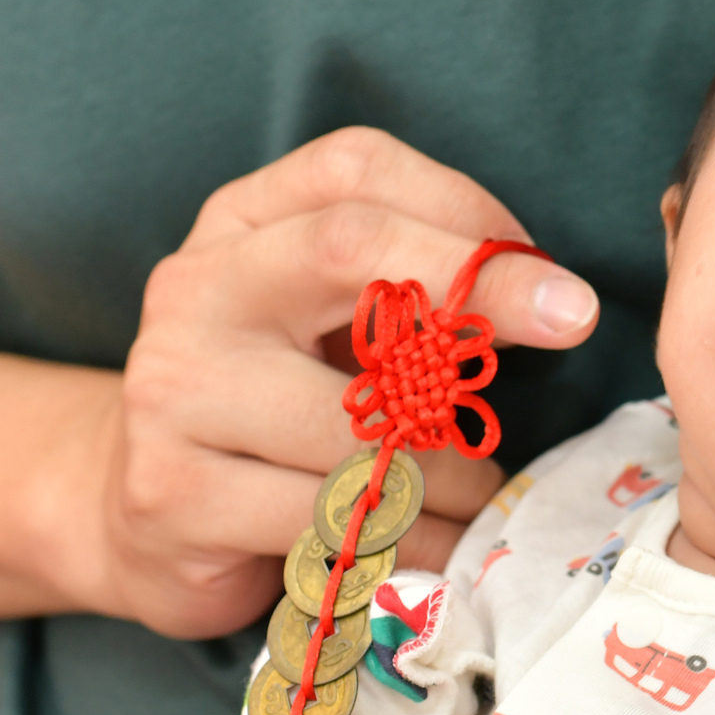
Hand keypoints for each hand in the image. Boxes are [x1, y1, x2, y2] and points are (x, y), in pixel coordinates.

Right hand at [70, 128, 597, 636]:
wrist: (140, 519)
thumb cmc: (278, 412)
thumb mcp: (336, 329)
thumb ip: (417, 295)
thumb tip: (547, 298)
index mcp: (241, 225)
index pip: (357, 171)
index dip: (469, 209)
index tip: (551, 276)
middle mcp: (196, 288)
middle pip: (349, 246)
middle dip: (479, 284)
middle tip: (574, 322)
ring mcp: (173, 390)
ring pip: (359, 415)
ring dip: (458, 466)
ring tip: (480, 489)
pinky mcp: (173, 493)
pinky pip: (337, 516)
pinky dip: (417, 538)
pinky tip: (435, 544)